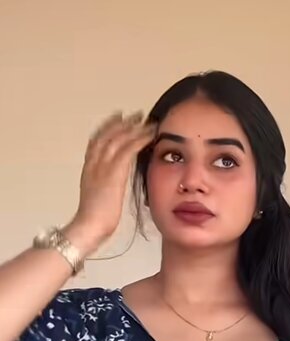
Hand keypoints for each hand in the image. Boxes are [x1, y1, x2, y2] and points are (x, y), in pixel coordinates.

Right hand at [71, 111, 156, 249]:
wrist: (89, 226)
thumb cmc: (95, 220)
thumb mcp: (99, 199)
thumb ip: (105, 188)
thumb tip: (113, 188)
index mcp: (88, 170)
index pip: (97, 141)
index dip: (108, 128)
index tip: (118, 119)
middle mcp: (93, 164)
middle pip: (106, 135)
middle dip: (121, 123)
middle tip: (134, 114)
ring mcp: (102, 167)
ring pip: (118, 139)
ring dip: (132, 127)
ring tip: (145, 120)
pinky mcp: (114, 173)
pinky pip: (128, 149)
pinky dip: (139, 139)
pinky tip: (149, 134)